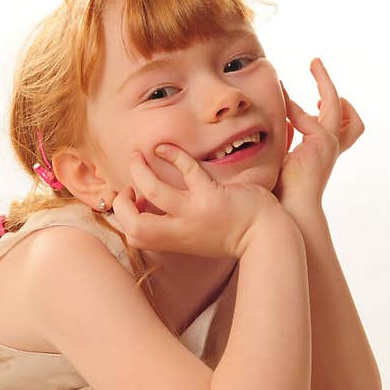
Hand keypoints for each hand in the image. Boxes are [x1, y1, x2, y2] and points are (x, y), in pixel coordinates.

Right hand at [111, 144, 280, 258]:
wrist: (267, 238)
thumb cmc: (235, 234)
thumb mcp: (199, 238)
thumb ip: (178, 228)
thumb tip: (158, 211)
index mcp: (175, 240)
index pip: (134, 238)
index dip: (124, 219)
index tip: (133, 202)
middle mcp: (180, 230)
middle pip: (133, 226)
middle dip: (122, 203)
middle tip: (129, 185)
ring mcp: (195, 214)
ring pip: (152, 191)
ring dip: (139, 170)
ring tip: (137, 155)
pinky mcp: (212, 197)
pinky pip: (185, 170)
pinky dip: (171, 154)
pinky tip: (165, 148)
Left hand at [273, 58, 363, 210]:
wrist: (289, 210)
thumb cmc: (280, 194)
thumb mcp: (280, 161)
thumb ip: (282, 143)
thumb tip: (275, 129)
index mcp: (321, 153)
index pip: (327, 125)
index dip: (312, 108)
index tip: (295, 99)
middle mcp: (330, 147)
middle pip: (349, 118)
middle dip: (331, 90)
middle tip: (316, 67)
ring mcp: (329, 144)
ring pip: (341, 109)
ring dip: (325, 84)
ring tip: (314, 65)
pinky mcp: (323, 142)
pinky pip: (313, 115)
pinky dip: (298, 106)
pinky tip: (282, 95)